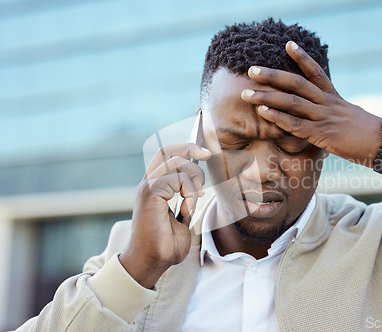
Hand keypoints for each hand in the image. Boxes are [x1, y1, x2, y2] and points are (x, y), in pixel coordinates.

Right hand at [119, 143, 210, 288]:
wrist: (152, 261)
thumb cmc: (165, 245)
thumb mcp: (182, 219)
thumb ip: (186, 202)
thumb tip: (197, 189)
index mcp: (154, 188)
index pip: (165, 155)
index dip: (184, 148)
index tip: (203, 151)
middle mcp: (148, 184)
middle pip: (168, 151)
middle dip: (190, 148)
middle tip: (206, 155)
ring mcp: (147, 187)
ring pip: (176, 162)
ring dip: (194, 177)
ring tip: (196, 198)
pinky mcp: (149, 193)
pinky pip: (177, 179)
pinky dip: (190, 192)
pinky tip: (188, 207)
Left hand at [241, 41, 381, 167]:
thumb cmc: (364, 133)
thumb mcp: (348, 115)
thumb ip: (331, 111)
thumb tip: (319, 113)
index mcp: (333, 97)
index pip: (315, 72)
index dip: (301, 57)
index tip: (288, 44)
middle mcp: (327, 103)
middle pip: (296, 84)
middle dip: (272, 76)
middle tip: (252, 70)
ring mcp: (323, 117)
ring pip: (291, 103)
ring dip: (267, 97)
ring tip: (247, 93)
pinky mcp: (322, 134)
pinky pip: (296, 125)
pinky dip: (278, 118)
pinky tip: (263, 113)